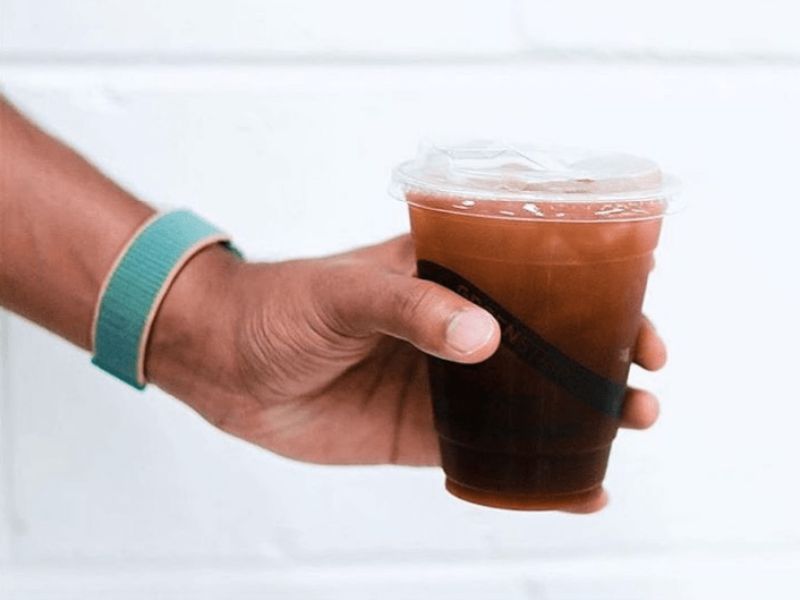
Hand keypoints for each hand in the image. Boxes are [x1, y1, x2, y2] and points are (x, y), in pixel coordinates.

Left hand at [148, 235, 666, 513]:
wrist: (226, 365)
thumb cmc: (280, 306)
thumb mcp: (345, 292)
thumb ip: (410, 308)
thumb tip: (485, 339)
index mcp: (448, 275)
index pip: (539, 276)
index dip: (596, 293)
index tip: (636, 316)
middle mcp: (457, 327)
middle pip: (550, 341)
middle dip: (605, 361)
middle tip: (644, 386)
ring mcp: (445, 383)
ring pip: (531, 400)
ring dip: (583, 416)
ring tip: (629, 428)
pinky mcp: (424, 433)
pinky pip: (492, 453)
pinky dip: (533, 471)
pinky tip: (574, 488)